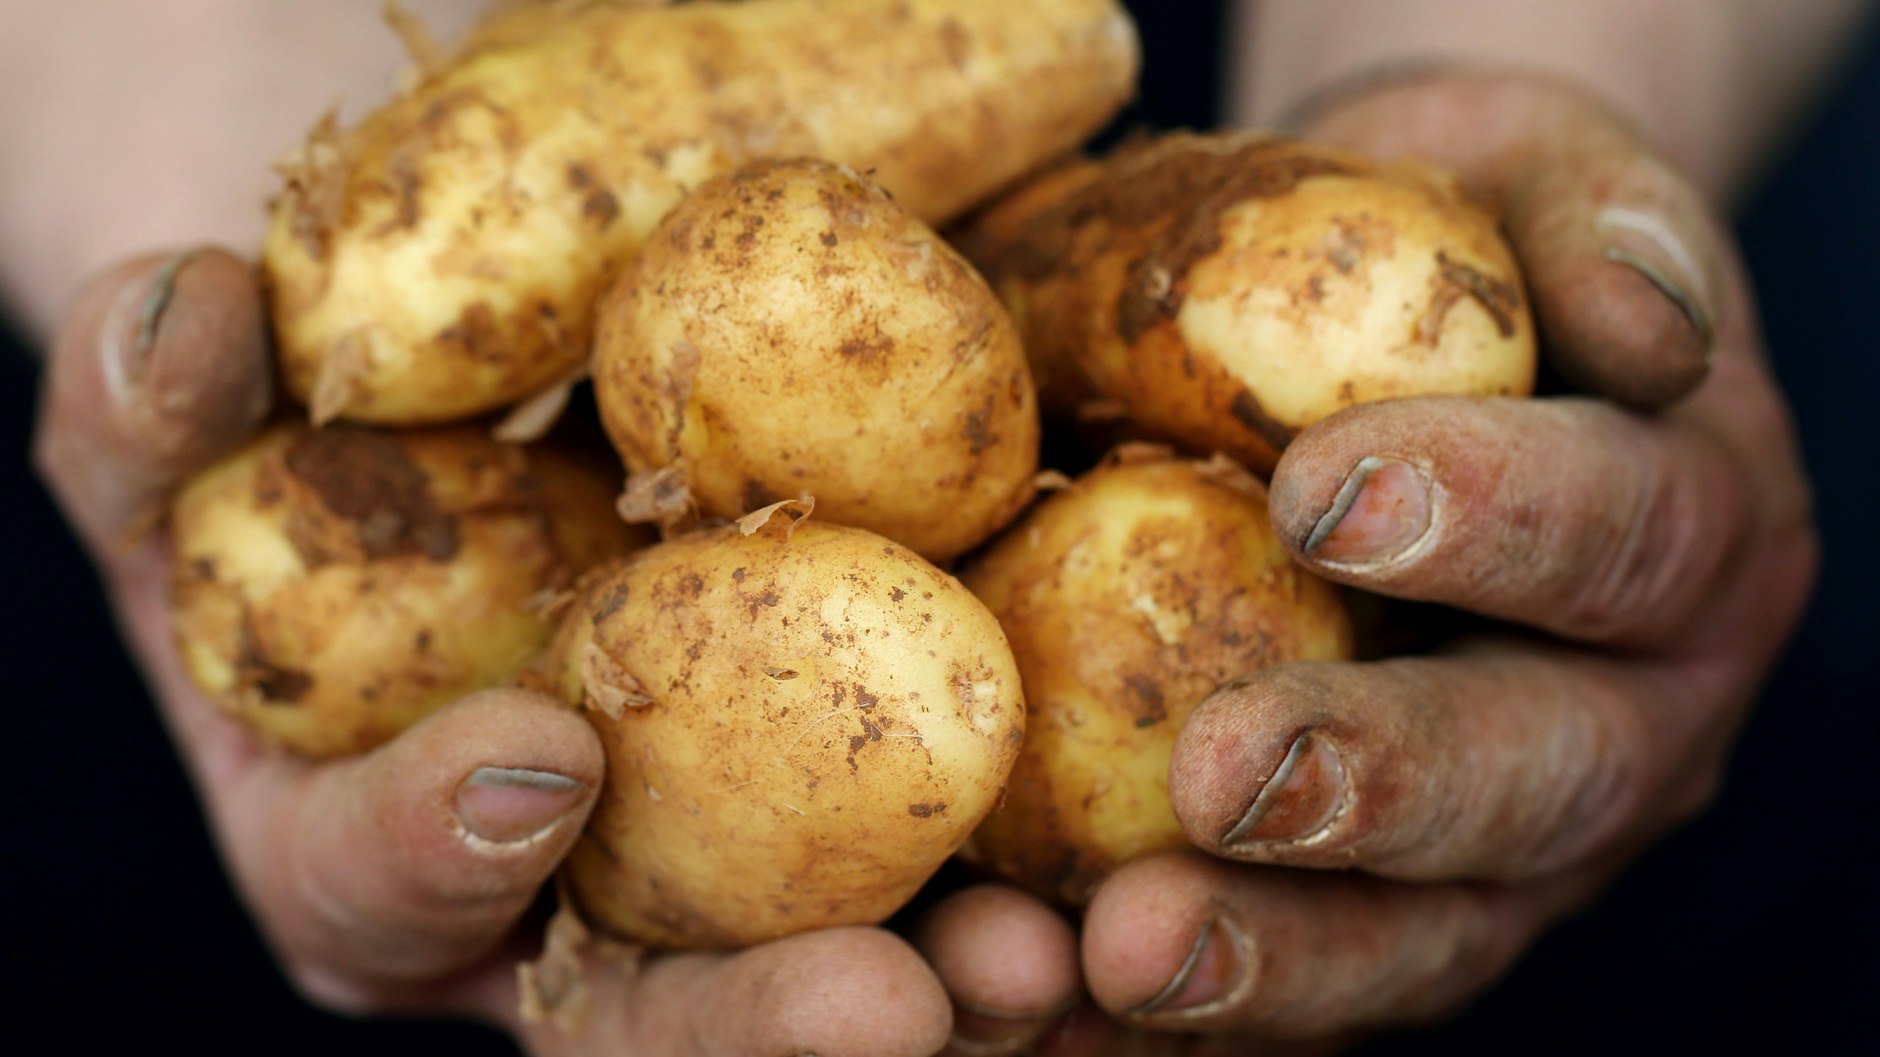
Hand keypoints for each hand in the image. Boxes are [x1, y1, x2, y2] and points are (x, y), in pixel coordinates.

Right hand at [32, 248, 976, 1056]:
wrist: (452, 470)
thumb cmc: (298, 478)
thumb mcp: (181, 454)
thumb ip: (147, 413)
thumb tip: (185, 310)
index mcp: (361, 853)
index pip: (376, 885)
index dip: (440, 842)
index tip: (543, 756)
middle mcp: (544, 914)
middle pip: (640, 1020)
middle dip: (758, 1028)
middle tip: (891, 1012)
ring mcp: (696, 881)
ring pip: (807, 980)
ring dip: (941, 986)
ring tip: (1051, 962)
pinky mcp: (827, 816)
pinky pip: (923, 877)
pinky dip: (1011, 882)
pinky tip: (1117, 865)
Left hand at [925, 69, 1818, 1053]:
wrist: (1414, 343)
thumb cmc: (1458, 241)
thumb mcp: (1535, 176)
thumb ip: (1598, 228)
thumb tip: (1650, 326)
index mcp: (1688, 532)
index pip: (1623, 535)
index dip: (1496, 520)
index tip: (1325, 493)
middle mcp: (1629, 715)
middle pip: (1536, 779)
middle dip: (1379, 789)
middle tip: (1222, 779)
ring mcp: (1517, 840)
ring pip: (1431, 934)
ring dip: (1280, 955)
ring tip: (1123, 952)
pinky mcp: (1398, 909)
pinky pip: (1313, 986)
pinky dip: (1201, 1017)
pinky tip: (1069, 1016)